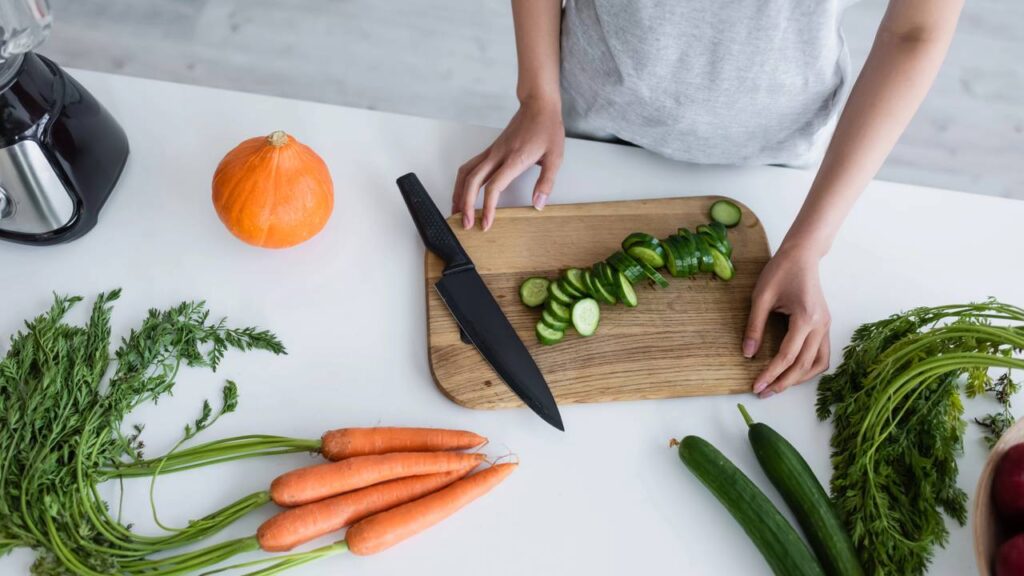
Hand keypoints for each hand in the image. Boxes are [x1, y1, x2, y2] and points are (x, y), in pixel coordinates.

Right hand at [452, 97, 563, 230]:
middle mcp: (498, 155)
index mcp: (515, 159)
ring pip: (466, 173)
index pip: (494, 187)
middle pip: (473, 182)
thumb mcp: (555, 157)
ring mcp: (491, 151)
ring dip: (458, 192)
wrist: (538, 105)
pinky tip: (462, 192)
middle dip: (466, 204)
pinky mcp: (490, 150)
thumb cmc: (547, 129)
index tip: (486, 224)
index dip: (488, 207)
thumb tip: (538, 204)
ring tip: (457, 210)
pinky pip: (469, 166)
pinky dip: (462, 181)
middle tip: (465, 224)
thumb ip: (546, 182)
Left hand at [743, 245, 830, 397]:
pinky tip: (794, 372)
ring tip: (778, 385)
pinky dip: (810, 367)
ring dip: (800, 379)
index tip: (756, 386)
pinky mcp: (825, 325)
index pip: (787, 356)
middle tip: (763, 392)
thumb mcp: (760, 297)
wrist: (801, 255)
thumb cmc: (780, 272)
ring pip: (819, 364)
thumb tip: (747, 354)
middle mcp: (821, 325)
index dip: (771, 374)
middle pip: (804, 365)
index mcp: (805, 318)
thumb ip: (754, 326)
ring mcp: (827, 326)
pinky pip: (822, 354)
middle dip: (783, 382)